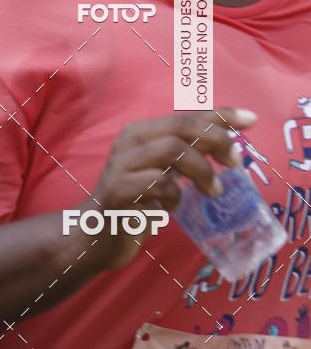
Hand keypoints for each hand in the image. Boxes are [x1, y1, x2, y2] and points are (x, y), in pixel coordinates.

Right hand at [81, 107, 255, 270]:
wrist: (96, 234)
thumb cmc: (137, 201)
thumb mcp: (163, 172)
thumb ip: (187, 155)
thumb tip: (228, 143)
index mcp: (141, 132)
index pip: (186, 115)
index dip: (220, 114)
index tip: (251, 120)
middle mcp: (129, 141)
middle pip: (182, 127)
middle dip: (216, 140)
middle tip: (235, 163)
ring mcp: (122, 165)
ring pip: (173, 151)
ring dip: (201, 171)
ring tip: (212, 191)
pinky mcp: (119, 191)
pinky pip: (161, 185)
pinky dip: (176, 197)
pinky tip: (170, 209)